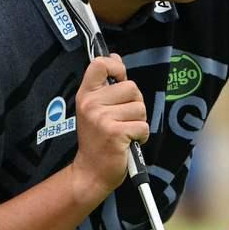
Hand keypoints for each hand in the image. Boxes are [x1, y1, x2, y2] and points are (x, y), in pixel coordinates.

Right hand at [69, 53, 148, 202]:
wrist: (91, 172)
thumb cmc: (98, 139)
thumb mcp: (94, 108)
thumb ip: (105, 85)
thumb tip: (115, 57)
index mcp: (85, 95)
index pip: (100, 64)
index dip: (117, 67)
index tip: (119, 79)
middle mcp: (91, 104)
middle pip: (132, 87)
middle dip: (135, 104)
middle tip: (122, 119)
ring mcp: (102, 119)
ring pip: (140, 107)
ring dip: (138, 122)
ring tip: (124, 131)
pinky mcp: (116, 133)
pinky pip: (143, 125)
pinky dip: (141, 136)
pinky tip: (128, 142)